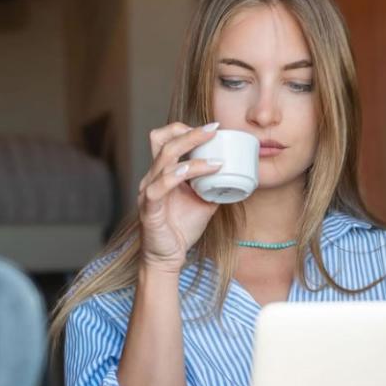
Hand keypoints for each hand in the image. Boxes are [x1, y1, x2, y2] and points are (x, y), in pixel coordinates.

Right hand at [137, 122, 222, 273]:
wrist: (168, 257)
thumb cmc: (181, 229)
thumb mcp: (203, 202)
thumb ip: (214, 186)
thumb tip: (236, 174)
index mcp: (162, 173)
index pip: (165, 139)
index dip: (184, 129)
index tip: (211, 128)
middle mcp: (152, 177)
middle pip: (163, 142)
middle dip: (190, 133)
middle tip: (214, 129)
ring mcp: (148, 192)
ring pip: (163, 161)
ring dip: (191, 155)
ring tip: (215, 158)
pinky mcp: (149, 209)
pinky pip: (158, 188)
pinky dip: (176, 177)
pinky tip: (192, 174)